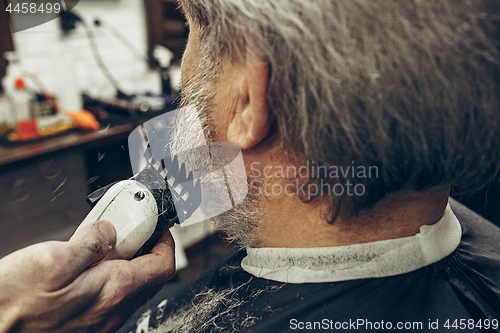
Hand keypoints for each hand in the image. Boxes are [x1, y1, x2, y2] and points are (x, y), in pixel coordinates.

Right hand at [0, 220, 174, 332]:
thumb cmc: (13, 303)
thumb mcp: (53, 258)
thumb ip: (91, 241)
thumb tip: (110, 230)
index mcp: (114, 291)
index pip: (163, 265)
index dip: (165, 241)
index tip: (155, 227)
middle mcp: (112, 311)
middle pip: (150, 276)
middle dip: (145, 249)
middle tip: (127, 231)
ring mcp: (100, 322)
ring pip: (130, 287)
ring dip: (126, 262)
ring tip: (102, 246)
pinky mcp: (85, 325)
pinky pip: (110, 298)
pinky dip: (108, 278)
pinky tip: (85, 269)